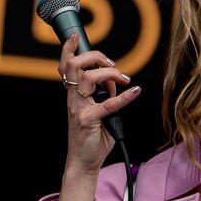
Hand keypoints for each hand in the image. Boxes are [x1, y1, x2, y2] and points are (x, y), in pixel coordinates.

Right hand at [58, 31, 142, 172]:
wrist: (83, 163)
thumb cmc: (91, 138)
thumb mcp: (97, 112)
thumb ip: (104, 95)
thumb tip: (116, 81)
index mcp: (73, 95)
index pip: (65, 66)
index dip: (69, 49)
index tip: (76, 36)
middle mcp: (73, 99)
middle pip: (75, 65)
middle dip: (95, 57)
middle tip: (113, 65)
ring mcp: (79, 109)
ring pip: (87, 78)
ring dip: (108, 73)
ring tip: (123, 79)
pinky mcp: (89, 121)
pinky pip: (108, 104)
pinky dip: (124, 97)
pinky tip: (135, 92)